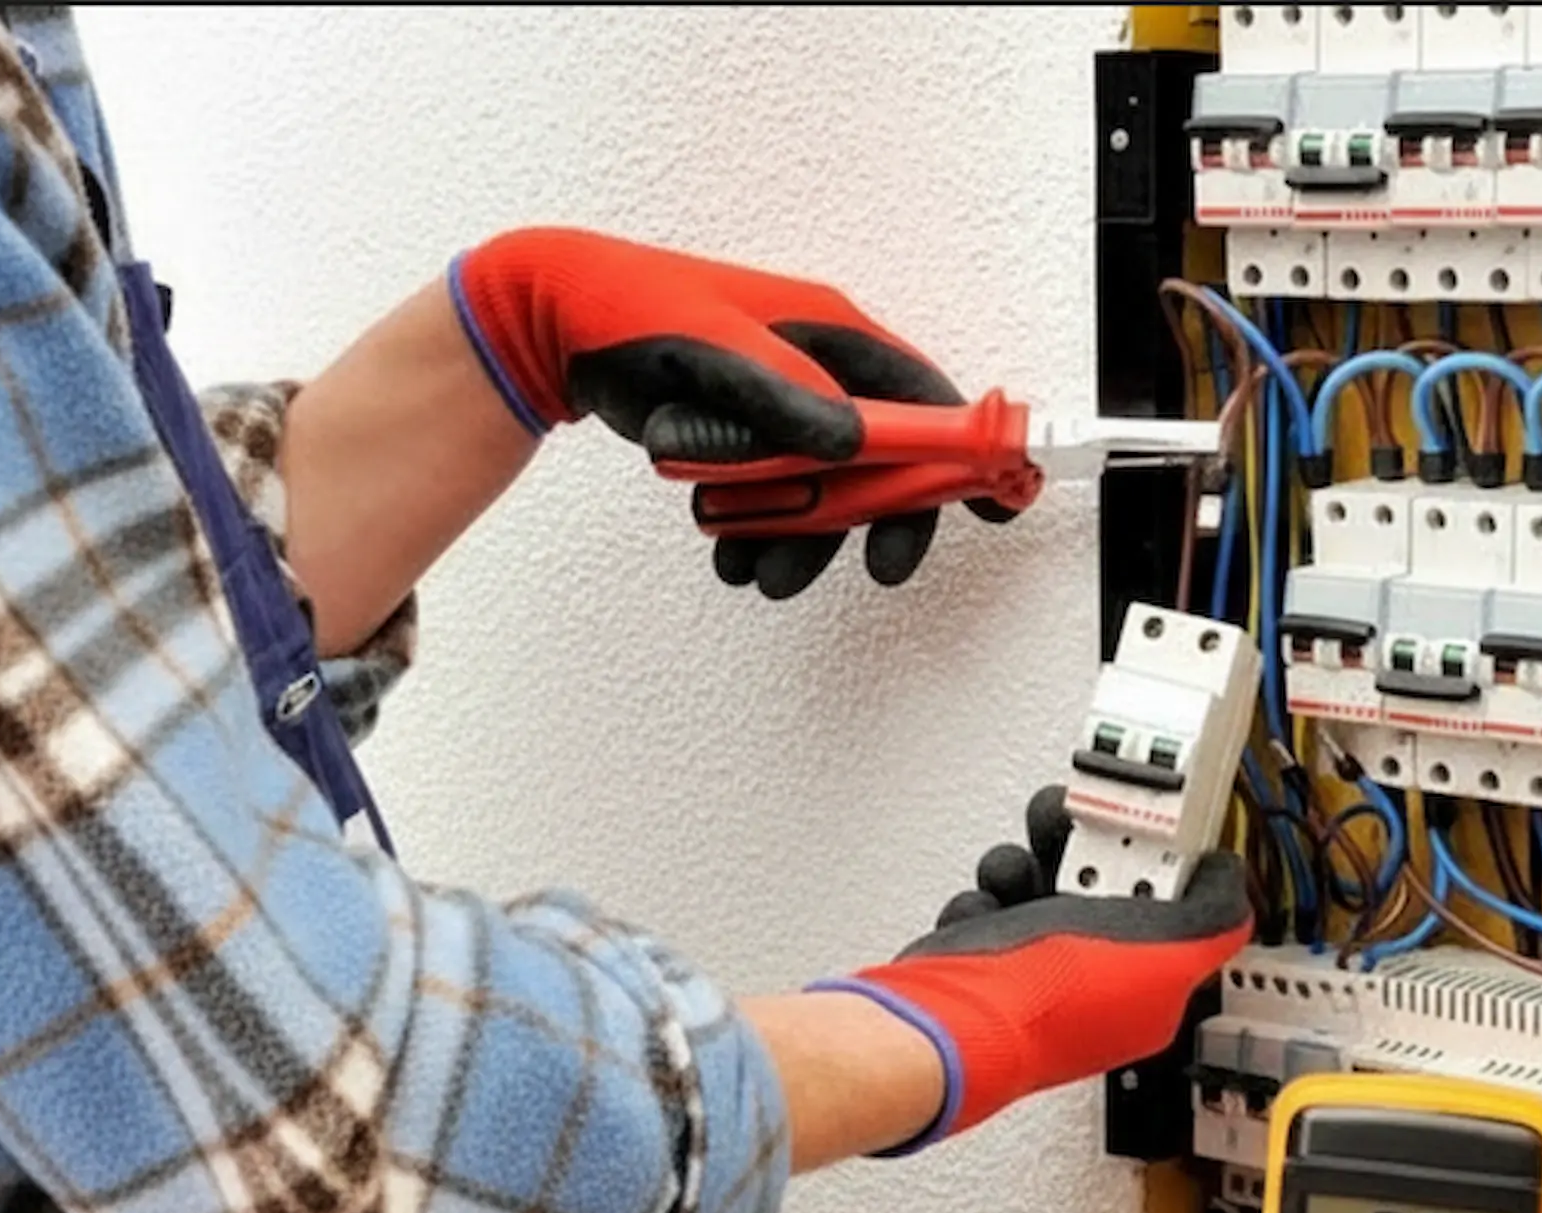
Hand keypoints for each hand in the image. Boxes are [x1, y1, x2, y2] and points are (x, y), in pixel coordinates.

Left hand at [451, 229, 1011, 596]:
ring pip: (822, 497)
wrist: (554, 326)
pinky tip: (724, 552)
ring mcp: (781, 414)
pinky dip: (754, 535)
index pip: (921, 398)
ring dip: (799, 543)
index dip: (961, 451)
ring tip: (755, 573)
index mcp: (828, 336)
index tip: (988, 504)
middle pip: (880, 464)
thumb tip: (851, 442)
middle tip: (870, 570)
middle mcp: (816, 376)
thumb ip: (783, 393)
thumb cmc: (629, 310)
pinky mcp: (746, 444)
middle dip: (869, 522)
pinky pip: (772, 503)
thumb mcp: (712, 345)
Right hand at [814, 788, 1251, 1147]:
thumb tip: (1228, 878)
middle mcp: (1093, 978)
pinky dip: (984, 898)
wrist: (957, 1018)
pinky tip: (987, 909)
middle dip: (1087, 848)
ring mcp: (1036, 967)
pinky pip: (990, 901)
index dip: (1163, 860)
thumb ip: (1216, 913)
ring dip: (1027, 866)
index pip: (1172, 907)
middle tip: (1078, 831)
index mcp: (1147, 984)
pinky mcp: (983, 957)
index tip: (1152, 824)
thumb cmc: (1056, 1000)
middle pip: (1102, 884)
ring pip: (1041, 883)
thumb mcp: (1173, 950)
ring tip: (1021, 873)